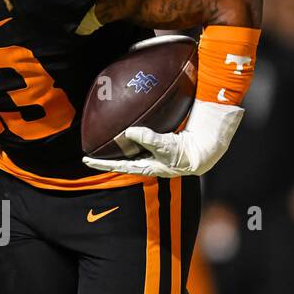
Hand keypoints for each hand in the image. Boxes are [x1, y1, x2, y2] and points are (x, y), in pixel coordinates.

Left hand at [83, 101, 243, 178]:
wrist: (208, 148)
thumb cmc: (188, 152)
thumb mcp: (167, 146)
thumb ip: (148, 139)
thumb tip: (127, 132)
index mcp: (146, 167)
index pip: (118, 165)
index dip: (101, 163)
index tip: (85, 159)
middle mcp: (148, 161)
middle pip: (122, 158)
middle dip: (107, 155)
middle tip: (90, 149)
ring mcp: (154, 153)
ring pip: (130, 149)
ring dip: (118, 144)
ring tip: (104, 137)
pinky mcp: (161, 143)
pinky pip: (141, 138)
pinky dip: (132, 134)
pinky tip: (127, 125)